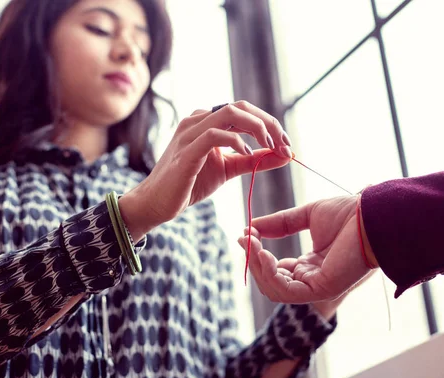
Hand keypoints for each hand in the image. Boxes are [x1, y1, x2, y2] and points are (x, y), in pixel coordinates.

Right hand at [120, 101, 291, 238]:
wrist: (157, 203)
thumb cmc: (190, 184)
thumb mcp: (229, 169)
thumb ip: (254, 160)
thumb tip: (284, 155)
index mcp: (207, 121)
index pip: (244, 110)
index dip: (269, 123)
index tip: (286, 144)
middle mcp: (197, 120)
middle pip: (241, 107)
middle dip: (268, 123)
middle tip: (285, 144)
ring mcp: (190, 133)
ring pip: (229, 114)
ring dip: (257, 128)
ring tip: (271, 146)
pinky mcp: (186, 151)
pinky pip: (214, 135)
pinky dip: (235, 141)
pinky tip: (247, 152)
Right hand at [238, 196, 374, 303]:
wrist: (372, 215)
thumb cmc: (348, 214)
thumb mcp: (306, 215)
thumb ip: (280, 224)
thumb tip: (251, 226)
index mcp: (312, 265)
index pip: (276, 269)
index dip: (257, 254)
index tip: (245, 234)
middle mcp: (313, 278)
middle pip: (271, 281)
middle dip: (253, 261)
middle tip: (245, 239)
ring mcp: (318, 286)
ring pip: (275, 289)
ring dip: (258, 267)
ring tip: (252, 244)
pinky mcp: (322, 289)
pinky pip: (286, 291)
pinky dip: (270, 274)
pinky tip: (264, 254)